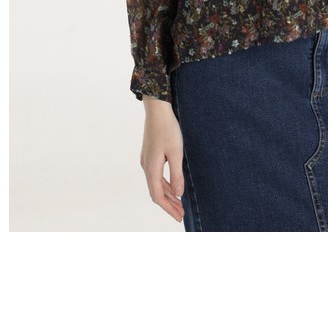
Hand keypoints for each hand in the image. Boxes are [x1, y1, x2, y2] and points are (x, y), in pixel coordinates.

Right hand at [140, 97, 185, 223]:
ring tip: (179, 204)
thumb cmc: (168, 130)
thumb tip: (179, 194)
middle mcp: (146, 167)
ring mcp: (146, 161)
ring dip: (167, 195)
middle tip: (181, 214)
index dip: (168, 209)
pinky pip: (156, 176)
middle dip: (168, 205)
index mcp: (152, 168)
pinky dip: (165, 185)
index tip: (179, 217)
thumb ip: (176, 174)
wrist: (157, 110)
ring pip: (156, 184)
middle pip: (156, 192)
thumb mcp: (176, 153)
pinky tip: (174, 187)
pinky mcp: (149, 155)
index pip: (158, 196)